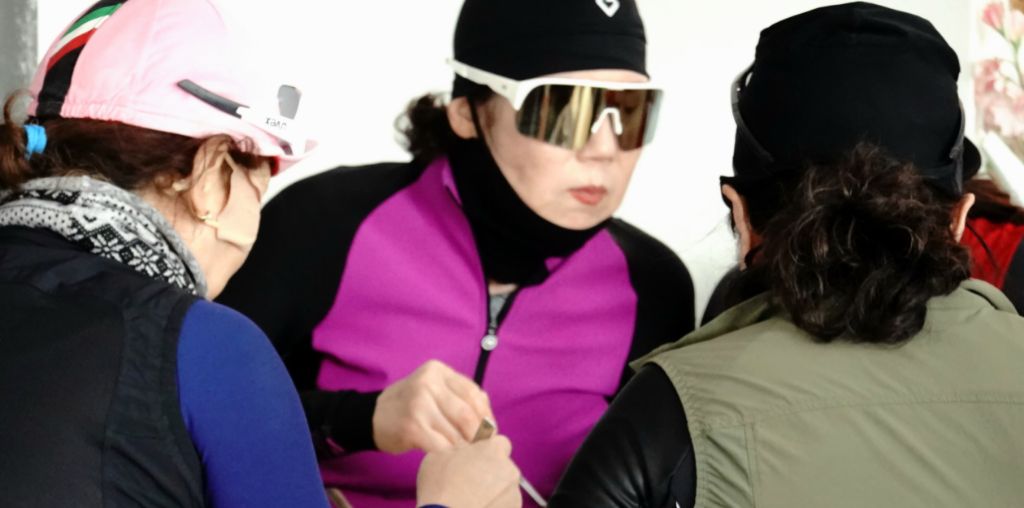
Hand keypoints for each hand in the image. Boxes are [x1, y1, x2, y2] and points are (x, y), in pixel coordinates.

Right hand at [373, 360, 493, 452]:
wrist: (371, 417)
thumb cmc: (410, 406)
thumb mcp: (433, 389)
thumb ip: (460, 396)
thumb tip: (490, 421)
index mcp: (437, 370)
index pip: (473, 393)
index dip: (486, 415)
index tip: (491, 431)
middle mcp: (428, 383)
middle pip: (466, 414)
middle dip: (478, 435)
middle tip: (482, 448)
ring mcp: (418, 405)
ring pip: (455, 433)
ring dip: (465, 448)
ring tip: (468, 455)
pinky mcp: (412, 427)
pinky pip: (442, 446)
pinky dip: (450, 456)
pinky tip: (450, 459)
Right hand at [416, 436, 521, 507]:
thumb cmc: (441, 489)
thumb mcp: (439, 456)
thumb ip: (459, 448)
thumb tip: (464, 449)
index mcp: (494, 451)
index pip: (500, 443)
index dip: (488, 451)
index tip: (476, 459)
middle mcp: (510, 470)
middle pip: (504, 467)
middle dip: (491, 473)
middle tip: (470, 484)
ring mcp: (514, 494)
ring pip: (505, 489)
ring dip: (493, 492)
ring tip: (472, 502)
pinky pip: (505, 505)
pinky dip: (494, 507)